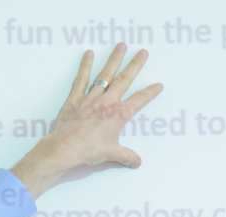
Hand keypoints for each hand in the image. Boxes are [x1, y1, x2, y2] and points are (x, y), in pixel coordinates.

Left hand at [9, 44, 162, 198]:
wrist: (66, 148)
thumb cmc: (89, 150)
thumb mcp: (111, 154)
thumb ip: (125, 156)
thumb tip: (136, 162)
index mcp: (119, 114)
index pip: (139, 100)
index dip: (150, 92)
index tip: (158, 85)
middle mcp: (107, 101)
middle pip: (125, 79)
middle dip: (135, 65)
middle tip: (143, 52)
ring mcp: (91, 98)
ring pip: (105, 74)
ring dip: (114, 59)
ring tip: (121, 45)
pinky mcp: (76, 98)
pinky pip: (81, 79)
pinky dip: (85, 66)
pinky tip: (88, 54)